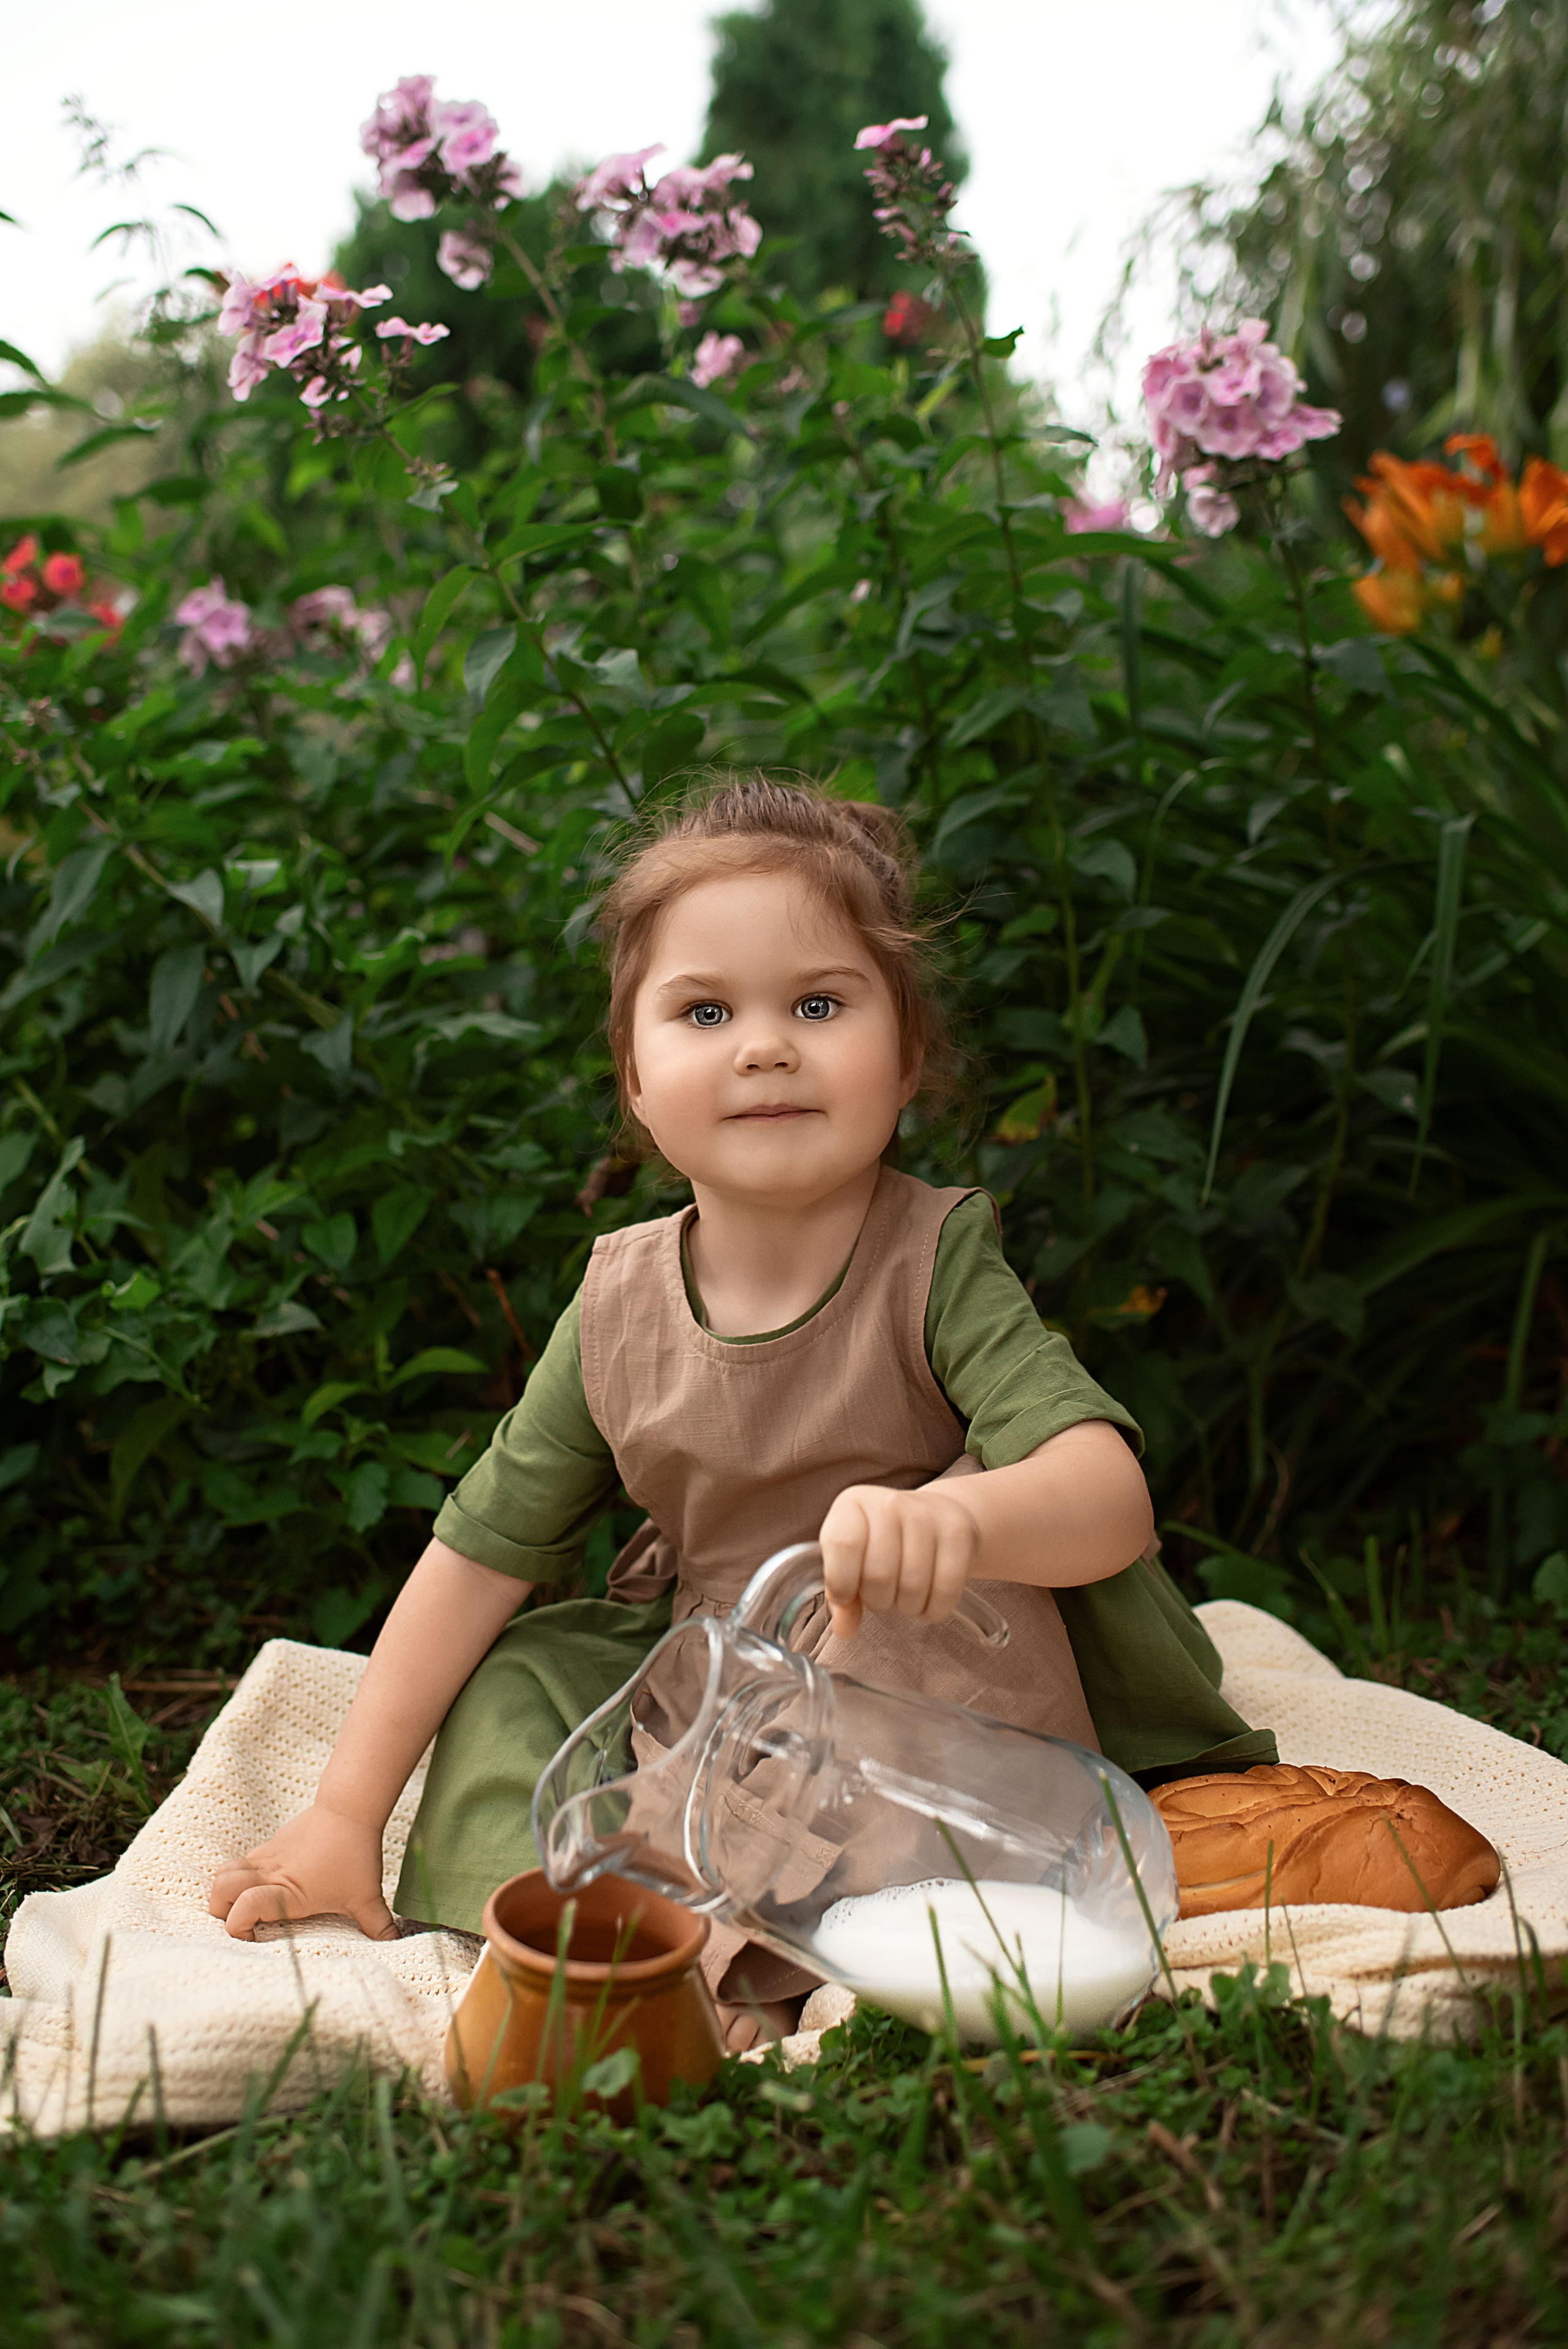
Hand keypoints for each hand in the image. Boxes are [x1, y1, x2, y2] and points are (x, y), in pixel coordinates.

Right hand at [209, 1802, 397, 1941]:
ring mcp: (264, 1859)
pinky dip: (239, 1879)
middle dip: (221, 1912)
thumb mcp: (367, 1896)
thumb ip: (378, 1925)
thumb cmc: (356, 1853)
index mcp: (287, 1891)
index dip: (238, 1928)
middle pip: (219, 1891)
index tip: (255, 1938)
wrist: (349, 1808)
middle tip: (243, 1922)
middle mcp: (268, 1875)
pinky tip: (263, 1888)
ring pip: (222, 1874)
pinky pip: (238, 1864)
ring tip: (248, 1906)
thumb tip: (397, 1945)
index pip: (243, 1909)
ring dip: (226, 1893)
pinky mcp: (267, 1847)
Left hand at [818, 1482, 979, 1640]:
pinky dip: (934, 1609)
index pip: (842, 1543)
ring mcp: (927, 1514)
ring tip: (905, 1597)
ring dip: (907, 1607)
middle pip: (878, 1573)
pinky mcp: (959, 1531)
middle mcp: (889, 1502)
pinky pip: (946, 1590)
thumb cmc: (882, 1543)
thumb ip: (840, 1595)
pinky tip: (928, 1602)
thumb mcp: (852, 1560)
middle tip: (883, 1596)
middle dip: (878, 1601)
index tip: (846, 1598)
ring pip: (913, 1586)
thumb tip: (844, 1629)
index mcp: (852, 1504)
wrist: (934, 1516)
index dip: (841, 1581)